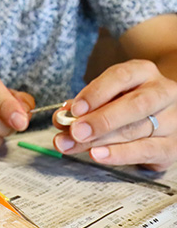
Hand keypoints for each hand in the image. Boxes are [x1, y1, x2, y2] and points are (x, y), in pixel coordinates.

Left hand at [52, 60, 176, 170]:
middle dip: (100, 120)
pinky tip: (98, 155)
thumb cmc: (124, 101)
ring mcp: (173, 119)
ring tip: (75, 145)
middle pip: (134, 105)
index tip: (75, 109)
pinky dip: (119, 154)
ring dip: (100, 140)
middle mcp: (162, 92)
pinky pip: (147, 151)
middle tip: (75, 131)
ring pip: (137, 130)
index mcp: (143, 72)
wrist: (159, 115)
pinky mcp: (173, 146)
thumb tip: (62, 118)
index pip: (120, 77)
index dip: (96, 93)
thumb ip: (84, 105)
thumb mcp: (105, 95)